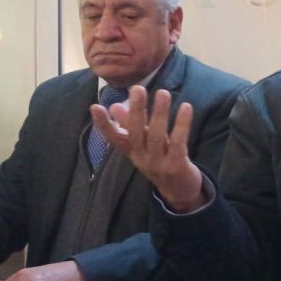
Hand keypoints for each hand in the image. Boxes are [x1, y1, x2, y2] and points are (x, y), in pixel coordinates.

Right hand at [90, 85, 205, 212]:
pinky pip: (178, 142)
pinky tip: (186, 107)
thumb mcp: (144, 145)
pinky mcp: (176, 165)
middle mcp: (141, 158)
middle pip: (136, 133)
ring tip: (163, 92)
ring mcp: (158, 163)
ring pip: (156, 136)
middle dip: (136, 110)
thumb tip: (114, 106)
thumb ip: (132, 126)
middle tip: (137, 88)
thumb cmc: (161, 161)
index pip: (114, 138)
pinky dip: (181, 124)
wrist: (180, 191)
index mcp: (132, 152)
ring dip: (159, 113)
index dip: (103, 124)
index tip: (95, 107)